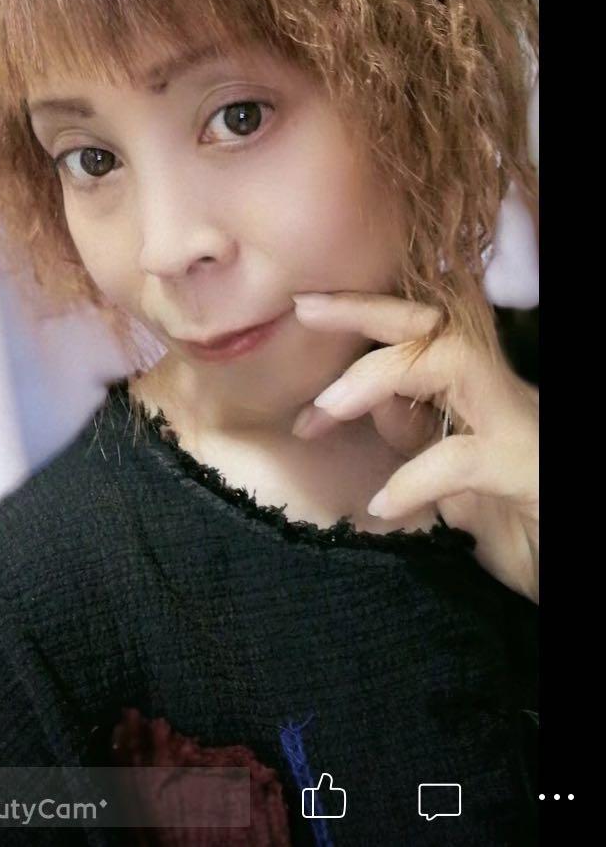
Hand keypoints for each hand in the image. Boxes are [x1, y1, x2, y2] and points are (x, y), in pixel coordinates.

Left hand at [291, 292, 538, 602]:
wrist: (568, 563)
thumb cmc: (524, 527)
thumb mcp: (456, 481)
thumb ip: (420, 438)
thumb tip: (369, 400)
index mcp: (482, 397)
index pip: (425, 331)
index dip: (366, 312)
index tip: (304, 312)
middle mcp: (504, 399)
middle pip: (437, 324)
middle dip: (368, 308)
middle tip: (303, 309)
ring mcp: (520, 430)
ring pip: (456, 361)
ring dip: (384, 374)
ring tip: (325, 409)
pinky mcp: (530, 472)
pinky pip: (465, 458)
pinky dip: (415, 477)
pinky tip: (383, 504)